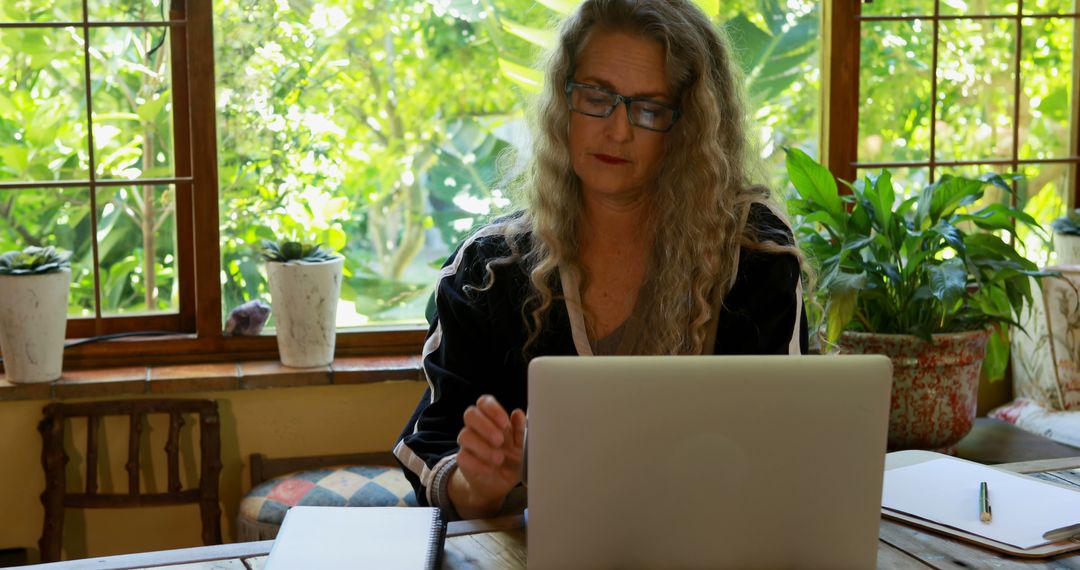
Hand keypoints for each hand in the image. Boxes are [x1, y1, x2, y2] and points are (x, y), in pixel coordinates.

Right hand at [451, 395, 525, 516]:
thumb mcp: (522, 446)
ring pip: (464, 435)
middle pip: (470, 414)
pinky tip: (491, 469)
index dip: (492, 409)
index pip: (484, 402)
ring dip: (483, 447)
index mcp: (492, 419)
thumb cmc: (512, 459)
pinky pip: (462, 457)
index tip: (505, 422)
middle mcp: (477, 428)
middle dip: (485, 426)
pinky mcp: (463, 461)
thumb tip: (518, 413)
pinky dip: (478, 464)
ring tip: (499, 459)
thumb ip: (521, 430)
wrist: (501, 483)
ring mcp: (468, 444)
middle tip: (500, 440)